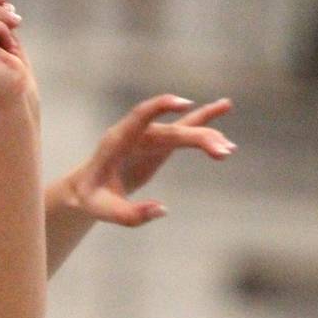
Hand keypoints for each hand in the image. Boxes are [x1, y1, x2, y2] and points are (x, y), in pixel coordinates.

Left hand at [63, 95, 235, 226]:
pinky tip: (225, 106)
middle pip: (171, 130)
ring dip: (206, 136)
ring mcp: (150, 136)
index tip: (184, 103)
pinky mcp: (160, 143)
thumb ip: (130, 214)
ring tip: (229, 149)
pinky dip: (204, 121)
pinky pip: (185, 128)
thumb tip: (162, 210)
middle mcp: (136, 133)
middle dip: (198, 138)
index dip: (160, 108)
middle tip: (223, 152)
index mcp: (117, 141)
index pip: (139, 116)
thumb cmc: (92, 198)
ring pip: (182, 130)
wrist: (88, 188)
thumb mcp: (104, 210)